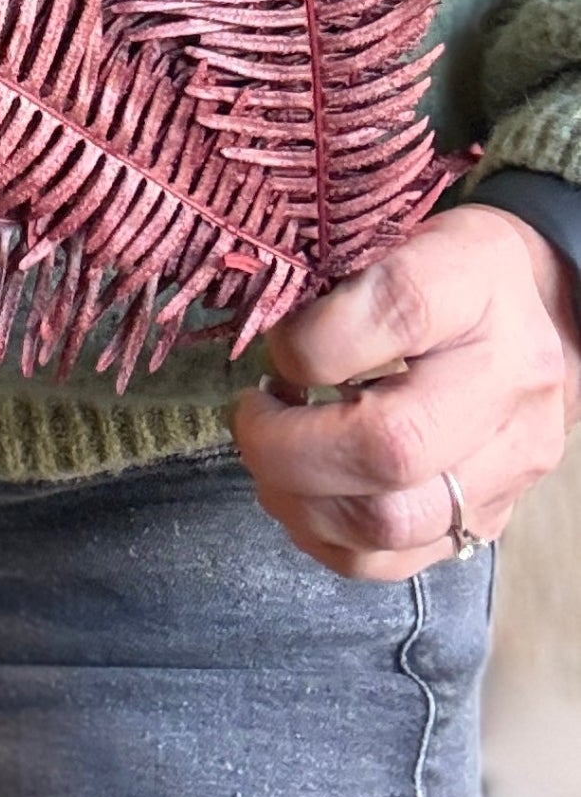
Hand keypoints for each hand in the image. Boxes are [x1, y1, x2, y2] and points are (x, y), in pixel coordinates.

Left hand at [232, 205, 580, 580]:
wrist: (543, 312)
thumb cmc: (446, 267)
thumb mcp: (396, 233)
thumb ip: (330, 271)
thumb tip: (254, 321)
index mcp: (476, 285)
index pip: (396, 311)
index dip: (310, 338)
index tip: (276, 342)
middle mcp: (506, 380)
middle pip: (390, 447)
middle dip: (286, 446)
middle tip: (253, 415)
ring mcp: (508, 462)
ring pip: (389, 523)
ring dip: (299, 499)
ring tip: (272, 455)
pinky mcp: (493, 517)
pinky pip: (393, 563)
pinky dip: (325, 538)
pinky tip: (301, 495)